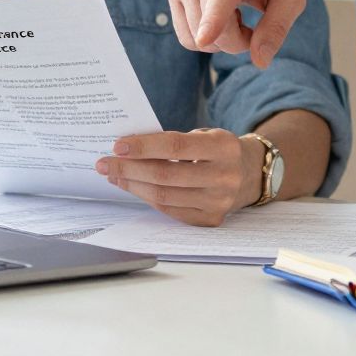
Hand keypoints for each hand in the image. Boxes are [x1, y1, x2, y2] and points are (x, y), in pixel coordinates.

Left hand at [96, 129, 257, 225]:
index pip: (175, 147)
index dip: (144, 146)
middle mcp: (224, 176)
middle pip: (166, 175)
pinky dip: (148, 198)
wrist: (250, 174)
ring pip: (164, 196)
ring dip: (133, 185)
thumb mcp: (204, 135)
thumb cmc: (217, 150)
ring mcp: (219, 202)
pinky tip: (134, 187)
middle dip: (129, 169)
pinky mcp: (210, 220)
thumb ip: (172, 142)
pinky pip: (170, 210)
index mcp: (224, 147)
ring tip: (115, 176)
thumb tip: (128, 150)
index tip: (118, 146)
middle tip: (105, 164)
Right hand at [168, 0, 306, 68]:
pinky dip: (205, 38)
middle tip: (254, 26)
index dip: (214, 21)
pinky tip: (219, 17)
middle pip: (214, 31)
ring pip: (197, 39)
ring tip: (237, 15)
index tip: (205, 38)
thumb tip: (260, 60)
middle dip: (237, 42)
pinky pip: (186, 37)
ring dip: (221, 40)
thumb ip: (277, 27)